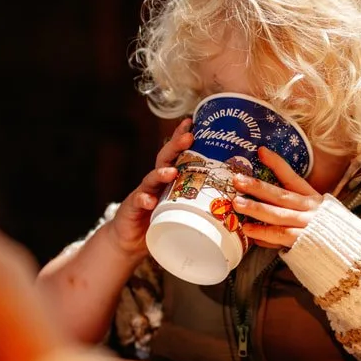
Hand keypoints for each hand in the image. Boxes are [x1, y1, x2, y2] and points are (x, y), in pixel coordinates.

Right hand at [104, 118, 193, 257]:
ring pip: (151, 178)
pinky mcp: (132, 208)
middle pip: (165, 159)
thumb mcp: (181, 208)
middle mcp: (155, 182)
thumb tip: (229, 196)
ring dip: (161, 173)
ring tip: (171, 172)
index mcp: (168, 179)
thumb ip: (198, 201)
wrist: (130, 239)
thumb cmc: (160, 221)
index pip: (176, 154)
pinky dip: (143, 200)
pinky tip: (149, 201)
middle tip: (188, 136)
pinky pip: (138, 202)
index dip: (182, 137)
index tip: (192, 121)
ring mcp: (143, 192)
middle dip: (176, 146)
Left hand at [233, 146, 324, 249]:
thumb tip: (261, 216)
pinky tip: (249, 229)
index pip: (293, 178)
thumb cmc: (329, 234)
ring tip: (238, 203)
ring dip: (256, 208)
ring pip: (278, 214)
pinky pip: (281, 235)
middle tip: (237, 180)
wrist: (352, 253)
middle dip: (257, 187)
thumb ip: (291, 215)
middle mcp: (311, 209)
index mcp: (313, 198)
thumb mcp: (316, 216)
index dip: (277, 164)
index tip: (261, 151)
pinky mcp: (305, 241)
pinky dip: (264, 232)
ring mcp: (308, 224)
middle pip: (281, 195)